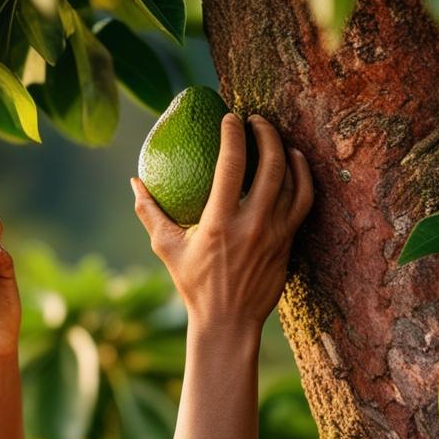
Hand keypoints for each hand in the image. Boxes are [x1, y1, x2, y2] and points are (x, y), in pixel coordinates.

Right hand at [131, 114, 313, 337]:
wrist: (229, 321)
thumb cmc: (194, 284)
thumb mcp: (166, 248)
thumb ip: (149, 212)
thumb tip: (135, 181)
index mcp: (220, 223)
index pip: (232, 166)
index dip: (234, 135)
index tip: (230, 117)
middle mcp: (253, 225)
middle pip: (271, 166)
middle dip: (266, 133)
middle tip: (256, 119)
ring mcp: (276, 233)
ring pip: (293, 180)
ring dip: (286, 150)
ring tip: (274, 135)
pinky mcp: (289, 241)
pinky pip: (304, 200)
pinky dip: (303, 175)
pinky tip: (294, 161)